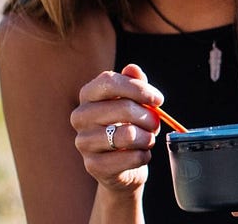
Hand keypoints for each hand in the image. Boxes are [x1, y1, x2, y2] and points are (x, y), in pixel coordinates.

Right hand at [70, 64, 163, 192]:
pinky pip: (130, 157)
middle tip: (156, 124)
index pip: (110, 81)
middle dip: (148, 117)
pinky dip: (143, 156)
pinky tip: (140, 155)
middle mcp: (80, 117)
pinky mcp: (93, 165)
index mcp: (88, 96)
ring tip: (148, 140)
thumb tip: (133, 69)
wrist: (121, 167)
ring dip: (147, 138)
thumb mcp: (134, 103)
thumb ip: (134, 84)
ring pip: (128, 134)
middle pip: (123, 108)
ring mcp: (83, 142)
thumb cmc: (129, 127)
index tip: (158, 100)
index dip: (138, 88)